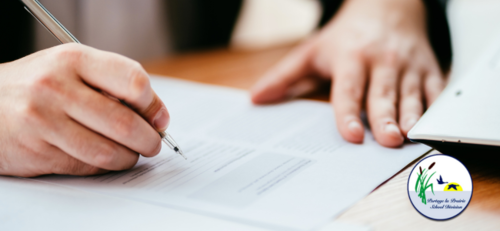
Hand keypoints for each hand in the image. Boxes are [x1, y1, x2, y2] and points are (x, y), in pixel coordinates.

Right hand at [0, 44, 169, 176]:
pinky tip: (106, 159)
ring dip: (129, 157)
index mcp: (74, 60)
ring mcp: (44, 122)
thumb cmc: (39, 84)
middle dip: (149, 140)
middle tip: (153, 143)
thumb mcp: (73, 67)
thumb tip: (156, 115)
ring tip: (131, 153)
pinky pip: (87, 166)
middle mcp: (57, 88)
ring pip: (108, 151)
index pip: (133, 80)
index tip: (159, 118)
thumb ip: (113, 83)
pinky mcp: (37, 151)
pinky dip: (106, 166)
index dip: (153, 104)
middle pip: (124, 123)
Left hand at [251, 0, 444, 146]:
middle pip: (382, 94)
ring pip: (411, 94)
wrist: (386, 7)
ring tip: (409, 137)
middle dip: (385, 118)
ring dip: (412, 116)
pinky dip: (435, 107)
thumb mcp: (311, 51)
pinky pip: (435, 89)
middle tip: (387, 141)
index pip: (348, 90)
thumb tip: (255, 98)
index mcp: (350, 58)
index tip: (351, 134)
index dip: (349, 112)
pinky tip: (432, 126)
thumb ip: (284, 76)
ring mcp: (407, 65)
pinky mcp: (428, 68)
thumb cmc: (346, 36)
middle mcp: (380, 61)